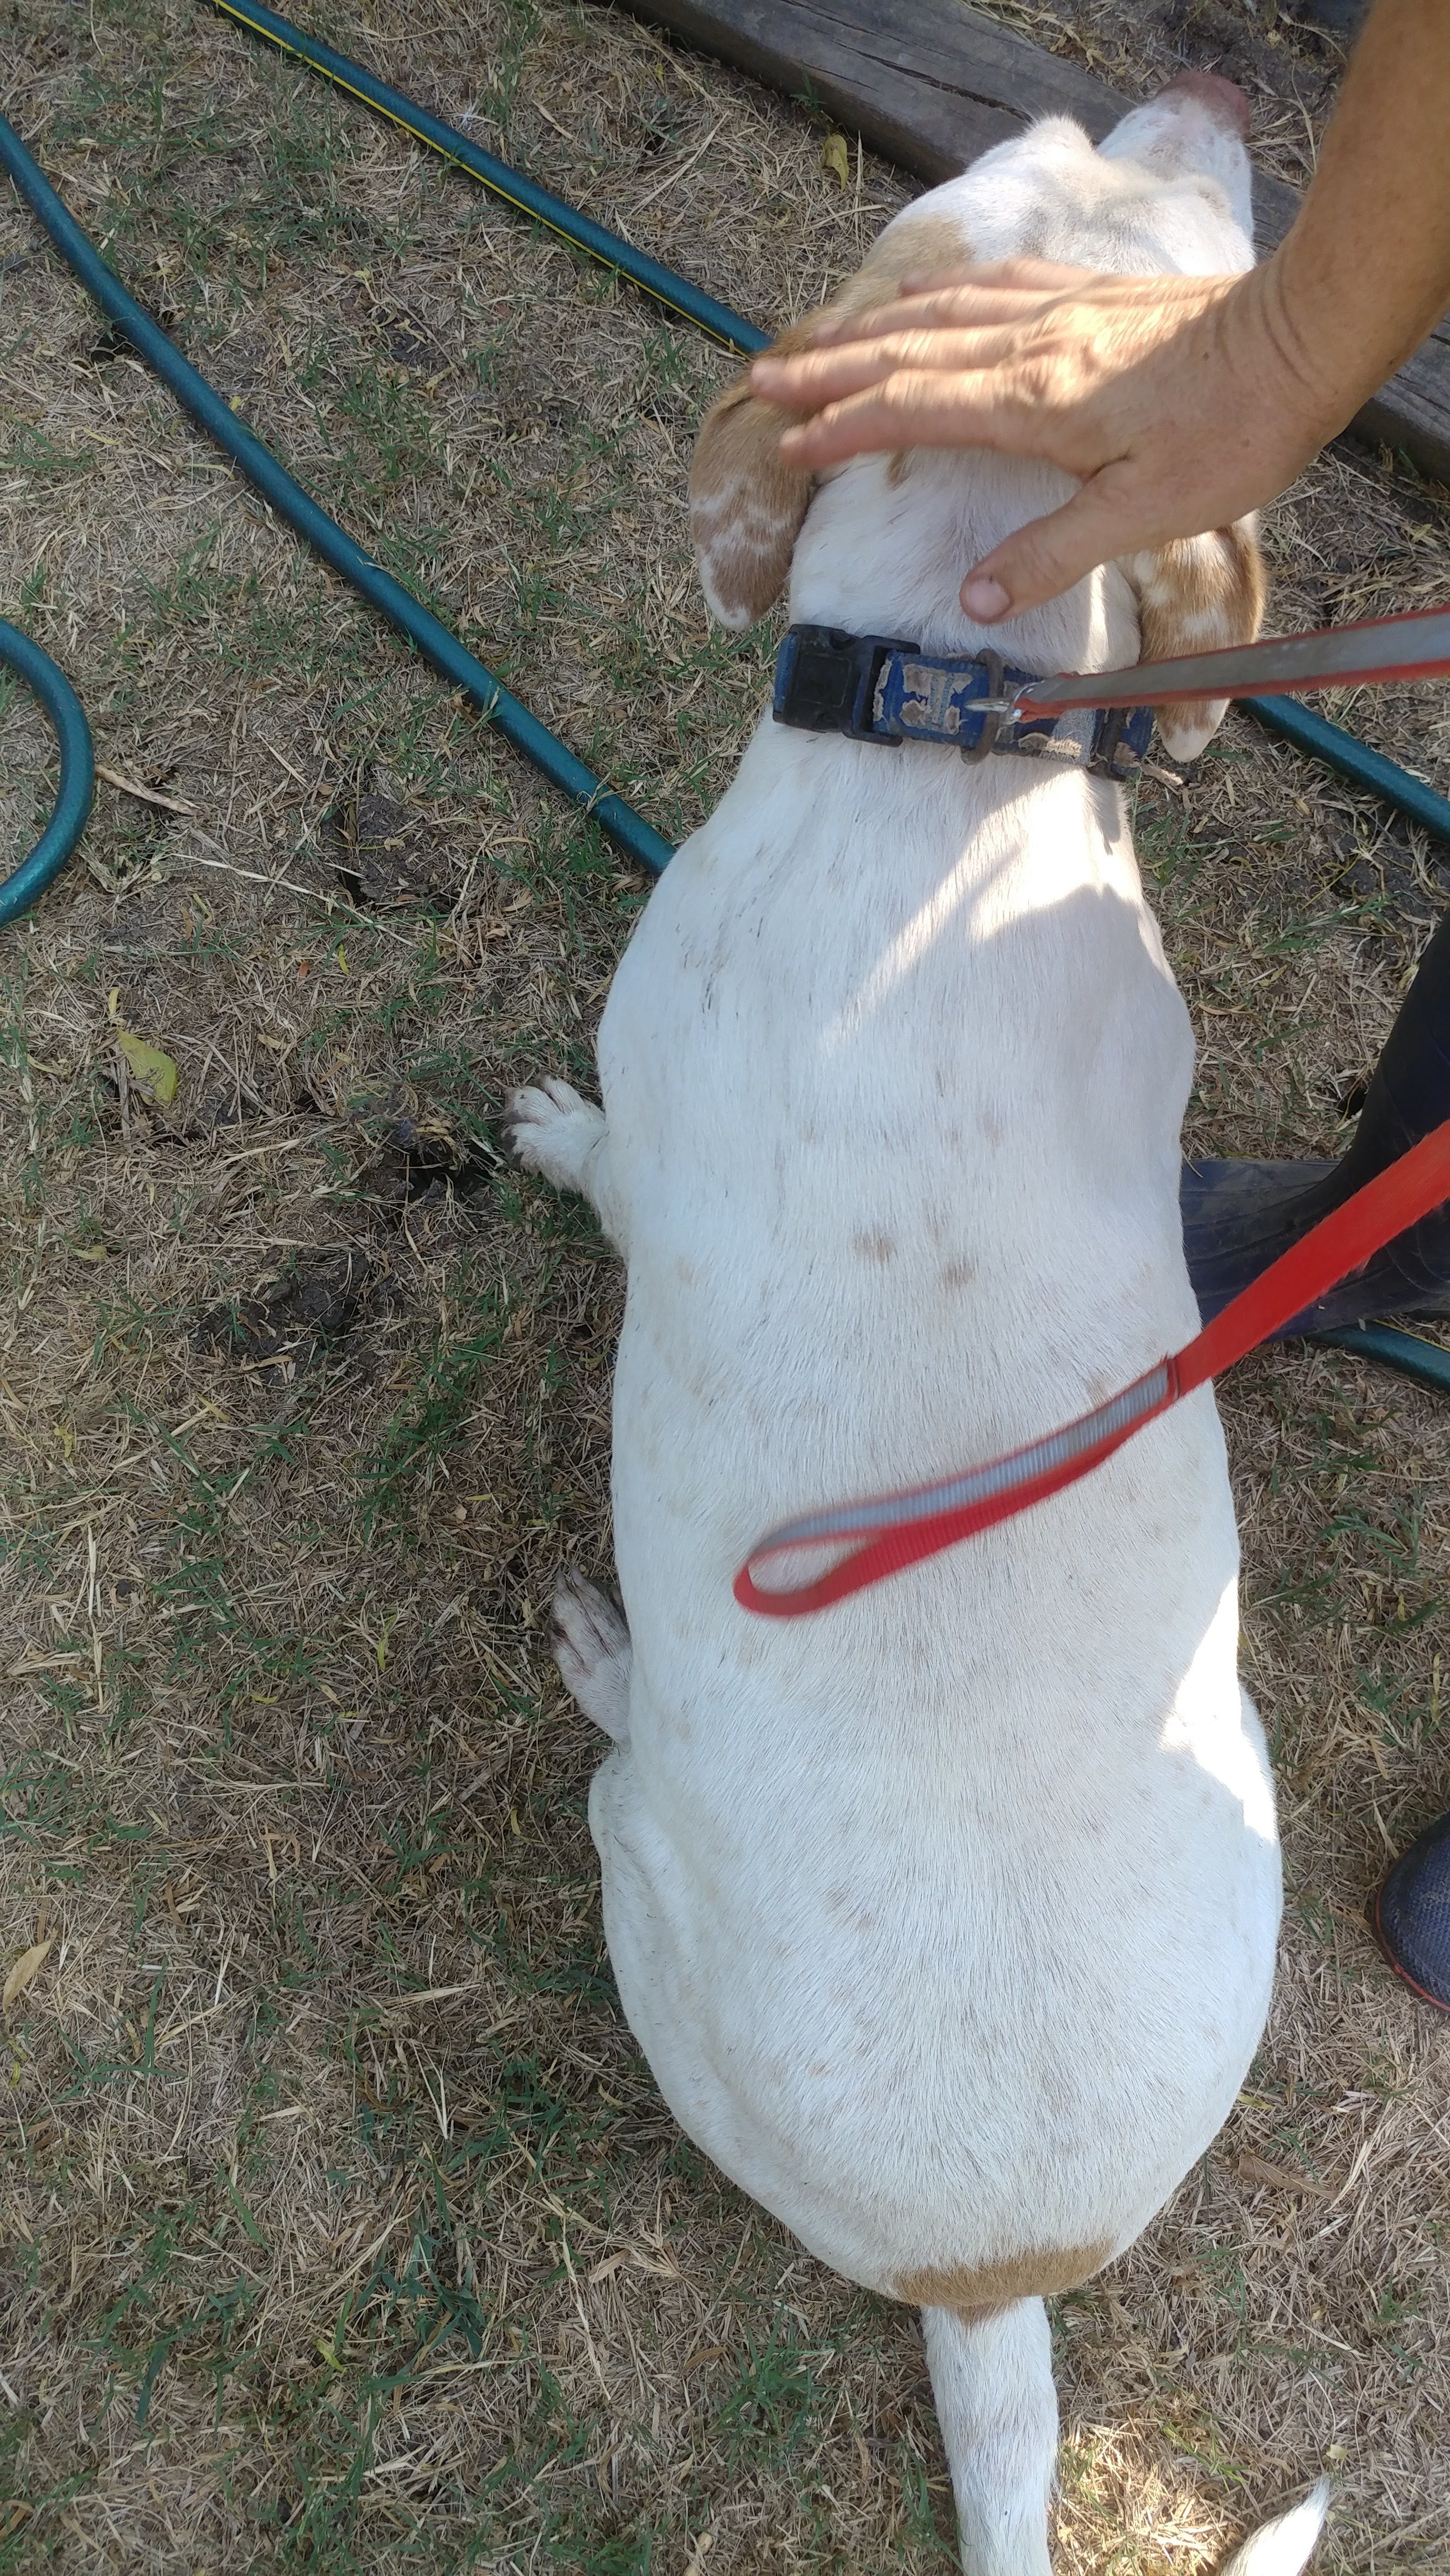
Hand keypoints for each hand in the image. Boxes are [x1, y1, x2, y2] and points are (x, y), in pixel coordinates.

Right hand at [749, 259, 1339, 617]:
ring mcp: (1057, 311)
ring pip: (941, 312)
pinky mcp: (1089, 294)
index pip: (910, 411)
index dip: (842, 430)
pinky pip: (992, 285)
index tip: (788, 449)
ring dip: (871, 326)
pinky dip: (942, 293)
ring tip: (820, 337)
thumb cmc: (1231, 433)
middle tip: (763, 379)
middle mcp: (1030, 347)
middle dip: (828, 369)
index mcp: (1031, 405)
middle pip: (906, 352)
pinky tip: (926, 295)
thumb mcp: (1144, 514)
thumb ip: (1052, 554)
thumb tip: (975, 603)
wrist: (1300, 340)